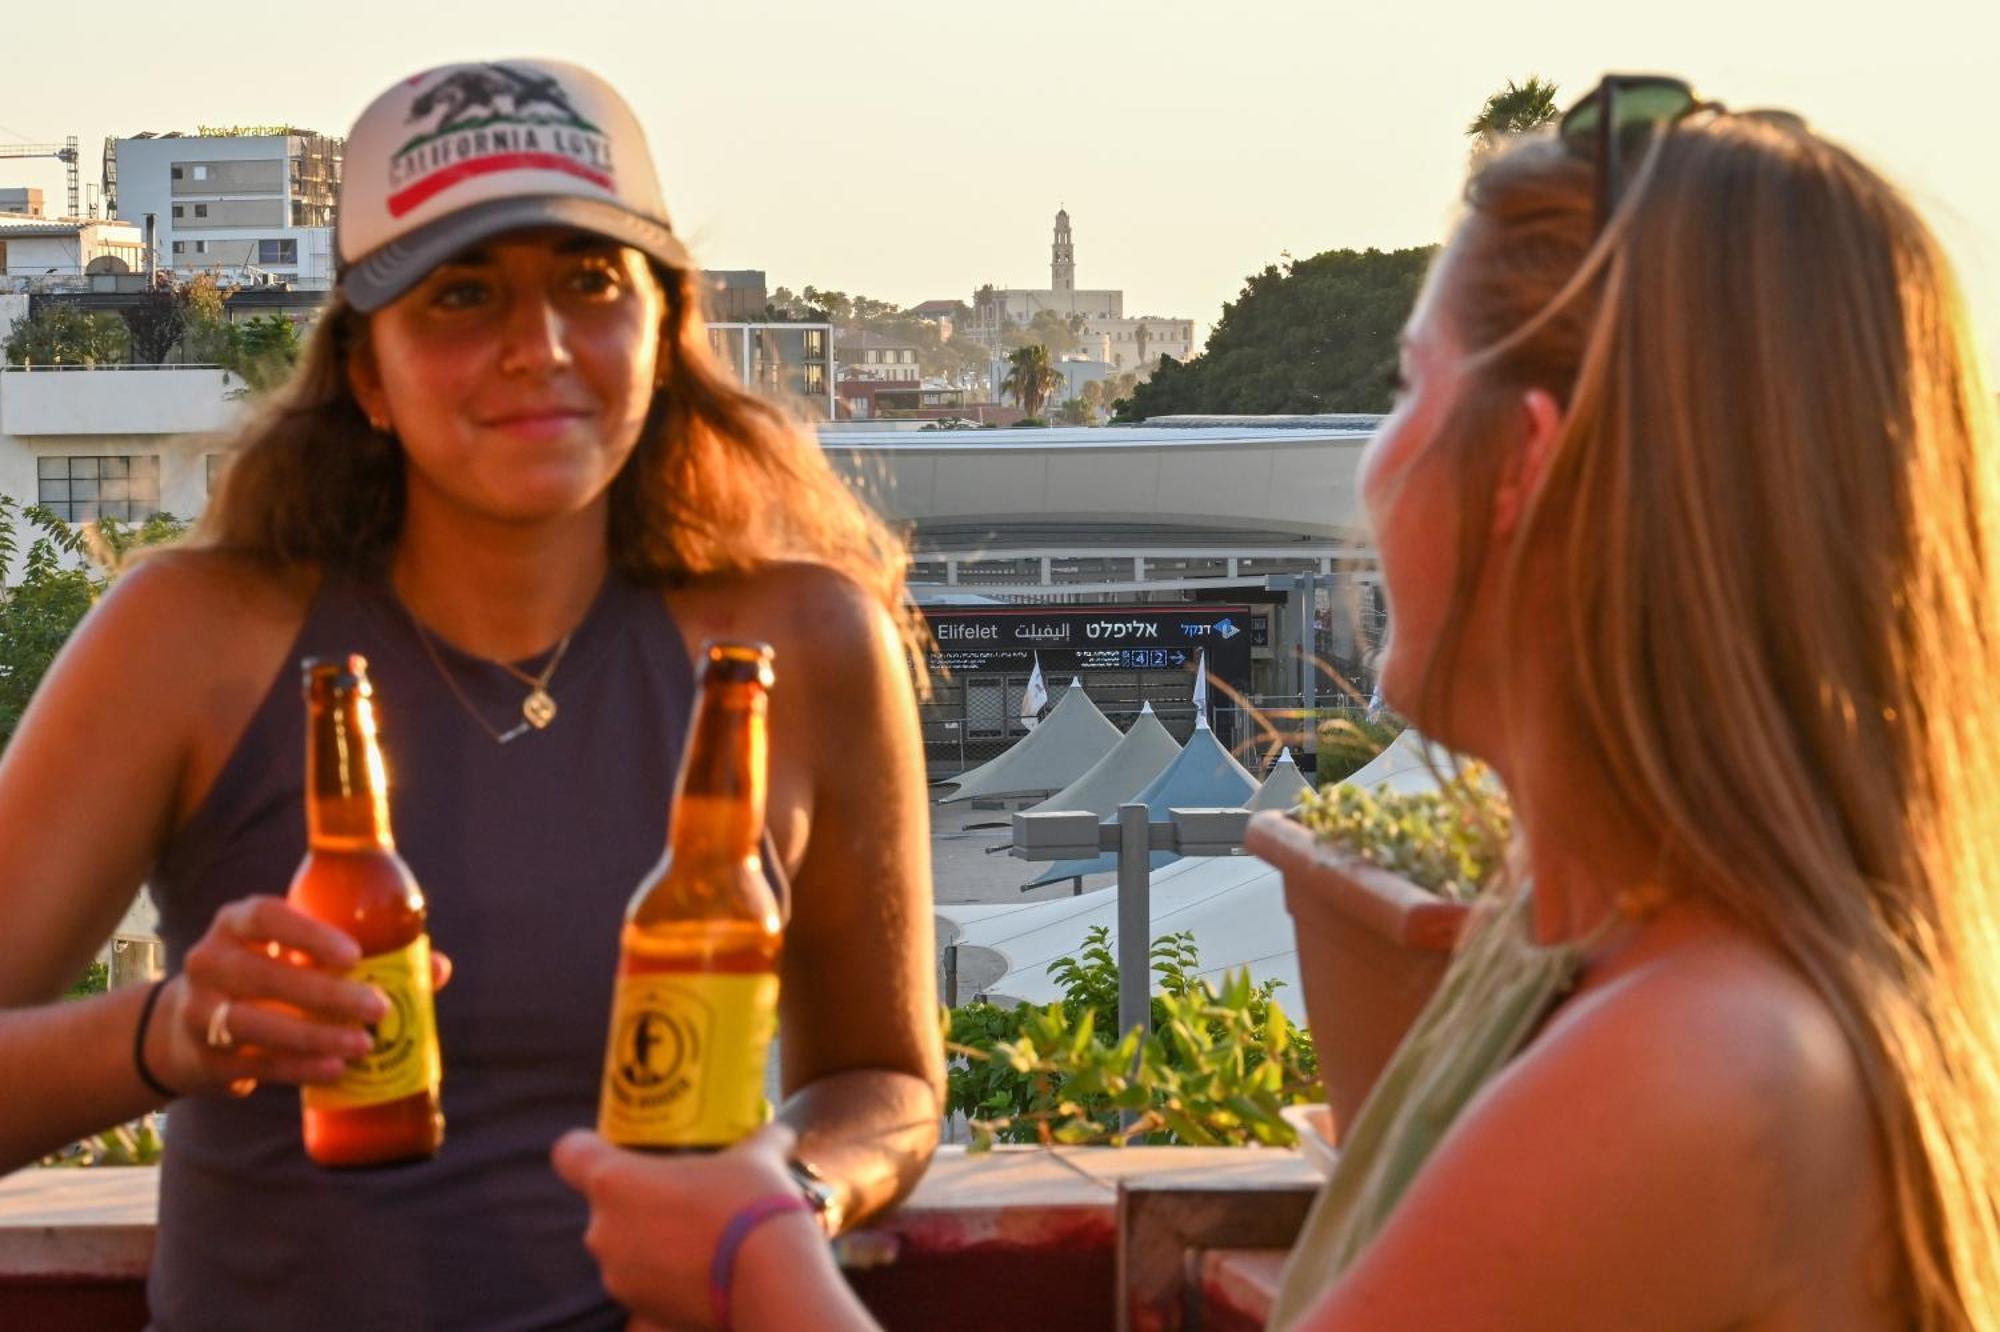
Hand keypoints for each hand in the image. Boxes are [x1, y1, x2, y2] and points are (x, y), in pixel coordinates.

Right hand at [150, 894, 452, 1097]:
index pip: (266, 917)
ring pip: (254, 1024)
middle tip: (379, 1008)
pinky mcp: (202, 1058)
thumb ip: (362, 956)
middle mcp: (210, 960)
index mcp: (236, 922)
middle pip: (264, 976)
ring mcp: (197, 1010)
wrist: (186, 1027)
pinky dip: (297, 1068)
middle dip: (326, 995)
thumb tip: (437, 967)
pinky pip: (253, 1064)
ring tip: (364, 1045)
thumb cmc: (268, 976)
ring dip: (313, 1036)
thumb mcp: (297, 955)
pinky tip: (335, 1069)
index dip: (309, 935)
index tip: (353, 955)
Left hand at [553, 1123, 828, 1329]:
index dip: (590, 1147)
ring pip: (625, 1247)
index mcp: (614, 1181)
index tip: (618, 1149)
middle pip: (605, 1205)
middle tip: (683, 1195)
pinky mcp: (640, 1312)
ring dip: (652, 1241)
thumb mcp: (757, 1158)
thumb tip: (778, 1133)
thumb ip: (758, 1141)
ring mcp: (618, 1276)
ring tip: (702, 1237)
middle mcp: (603, 1230)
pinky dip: (667, 1277)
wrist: (772, 1282)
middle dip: (638, 1201)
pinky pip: (645, 1283)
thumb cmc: (753, 1206)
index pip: (570, 1153)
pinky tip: (707, 1270)